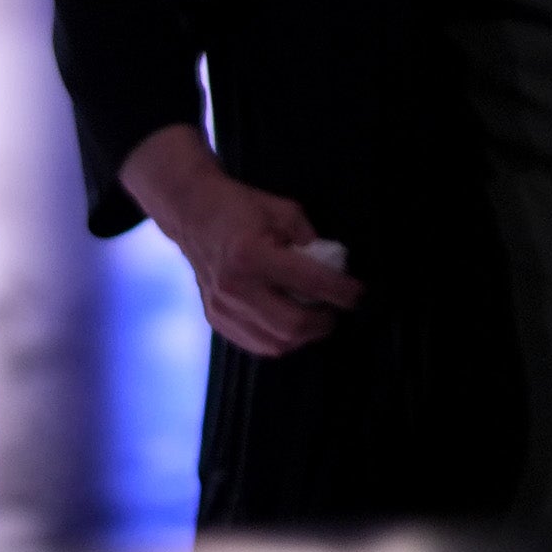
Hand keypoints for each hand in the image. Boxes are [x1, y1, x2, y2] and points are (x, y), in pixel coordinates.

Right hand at [119, 125, 360, 357]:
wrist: (192, 213)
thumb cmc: (241, 208)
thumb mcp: (285, 212)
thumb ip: (311, 242)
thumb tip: (335, 270)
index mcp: (253, 256)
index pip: (309, 283)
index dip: (342, 292)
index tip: (359, 294)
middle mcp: (235, 287)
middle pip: (292, 326)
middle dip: (325, 322)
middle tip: (338, 309)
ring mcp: (221, 307)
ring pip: (274, 343)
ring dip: (304, 336)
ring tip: (317, 317)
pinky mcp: (214, 318)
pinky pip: (255, 343)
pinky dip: (280, 339)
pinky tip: (292, 323)